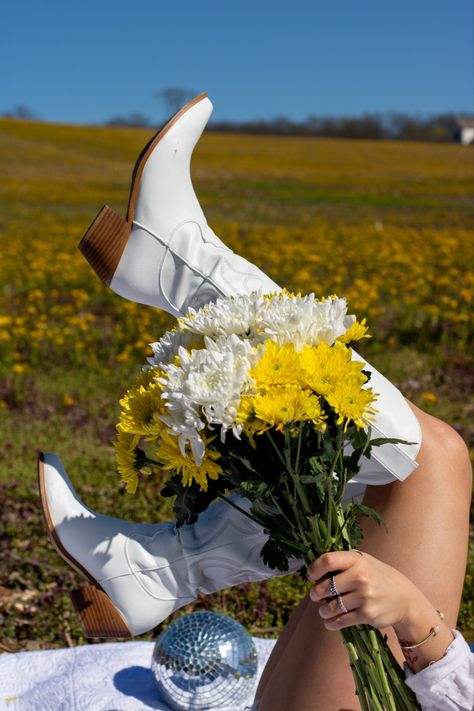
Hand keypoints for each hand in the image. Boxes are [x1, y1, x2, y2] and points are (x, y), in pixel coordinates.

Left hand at [307, 550, 426, 631]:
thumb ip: (343, 562)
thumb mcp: (364, 562)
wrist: (405, 598)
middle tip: (316, 596)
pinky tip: (330, 622)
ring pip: (330, 607)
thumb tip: (315, 570)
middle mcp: (360, 576)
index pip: (327, 561)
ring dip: (323, 611)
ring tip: (324, 610)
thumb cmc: (378, 577)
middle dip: (316, 594)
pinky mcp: (367, 614)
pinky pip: (340, 621)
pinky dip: (331, 623)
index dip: (314, 570)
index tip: (312, 577)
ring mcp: (364, 596)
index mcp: (357, 560)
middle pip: (324, 587)